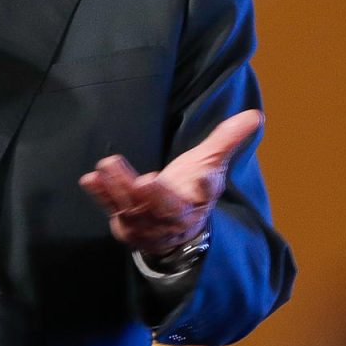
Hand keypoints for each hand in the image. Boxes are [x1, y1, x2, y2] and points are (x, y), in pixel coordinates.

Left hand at [78, 110, 261, 255]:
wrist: (175, 230)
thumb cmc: (191, 189)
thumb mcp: (210, 164)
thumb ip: (226, 140)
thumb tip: (255, 115)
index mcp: (198, 200)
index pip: (206, 193)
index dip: (205, 187)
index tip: (205, 180)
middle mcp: (174, 215)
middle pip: (164, 206)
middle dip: (154, 196)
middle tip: (144, 182)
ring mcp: (148, 223)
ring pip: (134, 208)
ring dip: (119, 188)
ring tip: (107, 164)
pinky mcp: (126, 225)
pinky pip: (112, 210)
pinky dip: (101, 196)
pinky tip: (90, 179)